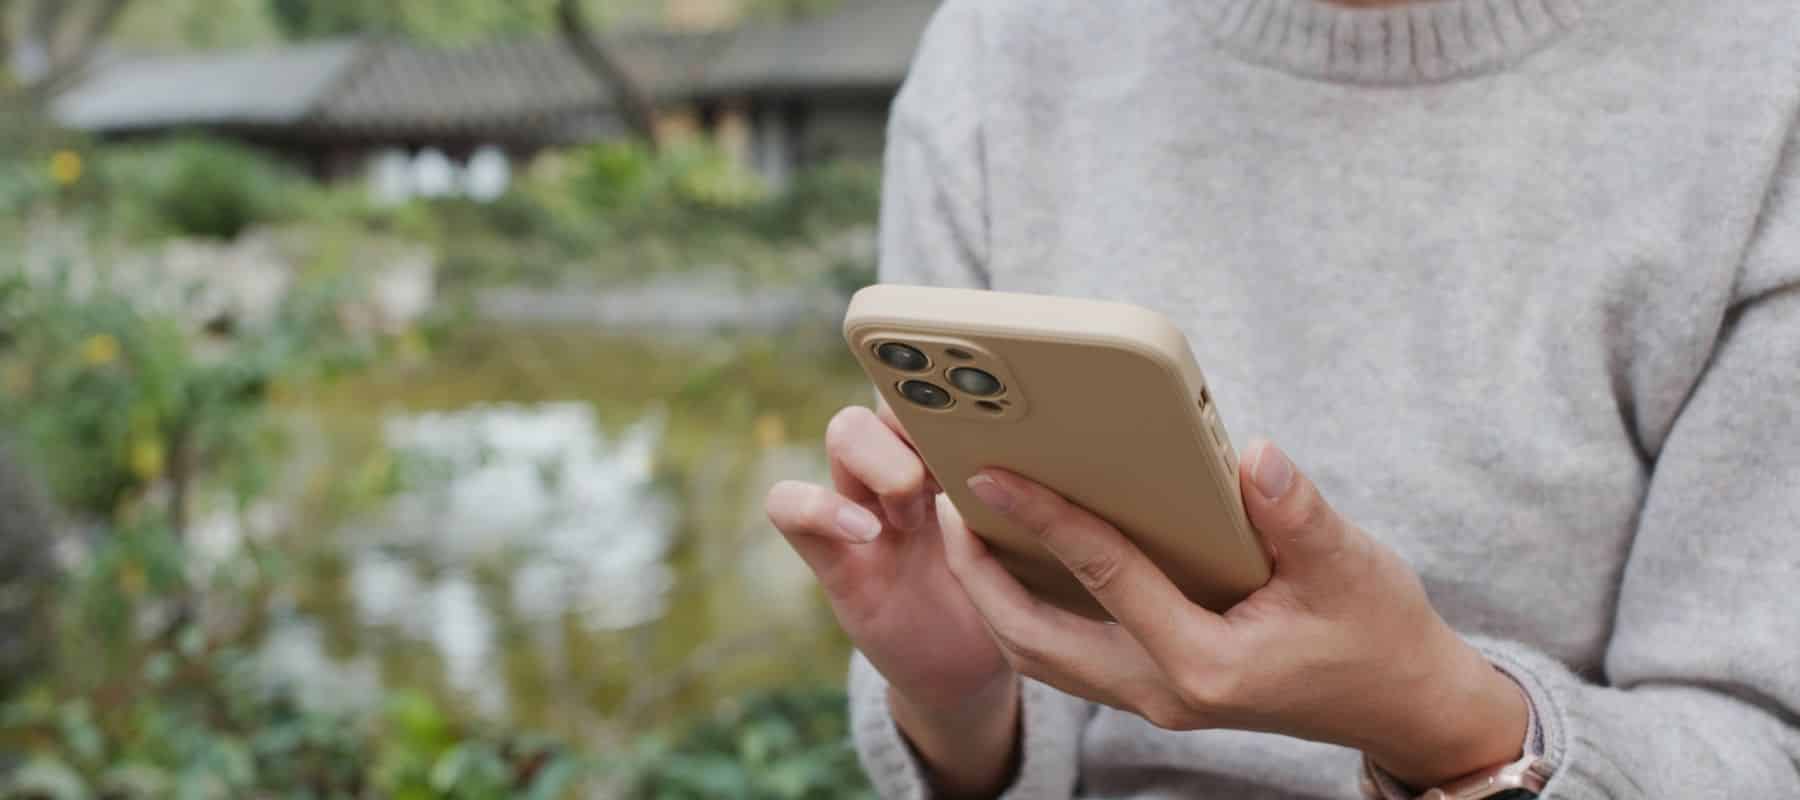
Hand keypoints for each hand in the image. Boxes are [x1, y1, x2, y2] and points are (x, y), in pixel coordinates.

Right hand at [765, 404, 1017, 796]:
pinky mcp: (834, 558)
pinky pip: (788, 506)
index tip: (986, 408)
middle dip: (921, 418)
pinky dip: (819, 507)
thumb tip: (1065, 441)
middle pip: (893, 391)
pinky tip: (868, 533)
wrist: (972, 669)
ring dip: (886, 463)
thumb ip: (1036, 493)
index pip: (941, 384)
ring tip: (918, 514)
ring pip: (845, 431)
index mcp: (955, 454)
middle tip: (955, 472)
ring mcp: (864, 507)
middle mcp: (906, 468)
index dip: (952, 380)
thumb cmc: (1013, 595)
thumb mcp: (1037, 537)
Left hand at [940, 438, 1528, 788]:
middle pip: (1034, 639)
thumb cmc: (1379, 634)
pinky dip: (1029, 610)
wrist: (1404, 706)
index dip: (1042, 519)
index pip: (1102, 578)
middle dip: (977, 573)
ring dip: (992, 596)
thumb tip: (1252, 456)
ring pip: (1041, 656)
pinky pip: (1066, 656)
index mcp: (1204, 664)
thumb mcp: (1352, 566)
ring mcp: (1154, 697)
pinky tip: (1020, 559)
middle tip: (945, 501)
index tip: (989, 474)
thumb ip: (1297, 513)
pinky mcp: (1156, 688)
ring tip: (965, 526)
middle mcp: (1164, 691)